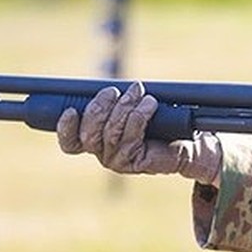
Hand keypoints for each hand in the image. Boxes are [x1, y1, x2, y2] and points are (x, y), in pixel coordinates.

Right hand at [56, 82, 220, 183]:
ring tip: (138, 92)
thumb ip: (112, 101)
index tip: (71, 110)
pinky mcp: (136, 163)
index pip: (70, 143)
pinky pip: (132, 136)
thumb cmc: (156, 120)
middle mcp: (103, 154)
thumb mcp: (129, 106)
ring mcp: (118, 161)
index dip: (66, 129)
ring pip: (111, 132)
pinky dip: (140, 115)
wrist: (186, 140)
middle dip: (99, 108)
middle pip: (88, 135)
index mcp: (95, 142)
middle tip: (114, 91)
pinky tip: (150, 104)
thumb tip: (104, 88)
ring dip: (124, 107)